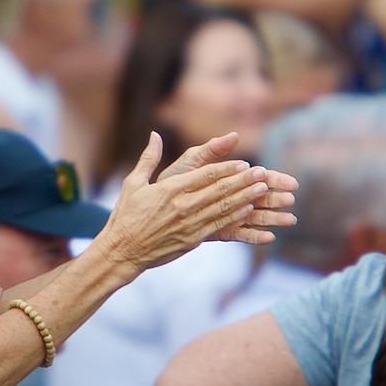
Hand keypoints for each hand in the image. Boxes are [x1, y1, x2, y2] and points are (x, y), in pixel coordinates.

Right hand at [96, 134, 289, 269]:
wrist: (122, 251)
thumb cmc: (126, 215)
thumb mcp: (133, 183)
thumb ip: (148, 158)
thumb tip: (154, 135)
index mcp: (170, 189)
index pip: (206, 175)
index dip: (228, 168)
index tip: (244, 163)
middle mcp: (182, 206)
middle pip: (220, 190)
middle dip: (244, 181)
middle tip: (263, 173)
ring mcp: (188, 224)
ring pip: (223, 208)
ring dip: (245, 198)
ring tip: (262, 189)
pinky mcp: (191, 239)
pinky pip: (218, 226)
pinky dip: (234, 218)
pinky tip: (248, 211)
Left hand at [158, 132, 298, 244]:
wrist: (153, 207)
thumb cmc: (173, 180)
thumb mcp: (192, 161)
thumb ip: (212, 149)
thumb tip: (234, 135)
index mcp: (228, 179)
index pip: (256, 178)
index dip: (272, 179)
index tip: (289, 182)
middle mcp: (231, 197)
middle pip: (260, 197)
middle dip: (276, 197)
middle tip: (291, 198)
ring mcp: (227, 215)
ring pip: (254, 217)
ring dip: (272, 217)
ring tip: (290, 219)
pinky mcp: (220, 231)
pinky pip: (240, 234)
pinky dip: (254, 236)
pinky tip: (269, 238)